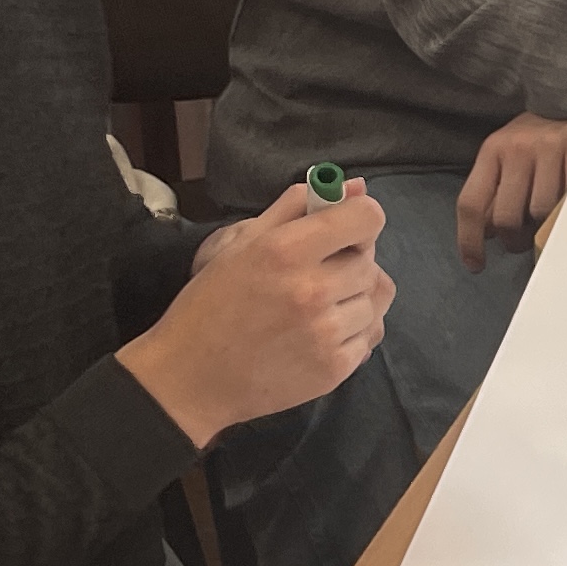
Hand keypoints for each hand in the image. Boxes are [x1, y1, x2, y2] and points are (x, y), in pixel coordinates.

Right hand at [121, 180, 393, 447]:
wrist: (191, 378)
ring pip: (375, 299)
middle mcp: (312, 289)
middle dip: (349, 263)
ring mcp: (326, 332)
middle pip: (370, 261)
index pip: (367, 218)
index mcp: (286, 250)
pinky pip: (369, 336)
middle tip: (313, 276)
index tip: (343, 231)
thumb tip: (356, 187)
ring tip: (314, 309)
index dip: (358, 220)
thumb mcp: (241, 245)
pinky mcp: (334, 368)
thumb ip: (298, 208)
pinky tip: (317, 335)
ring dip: (352, 300)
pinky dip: (351, 333)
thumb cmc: (211, 306)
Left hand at [456, 110, 566, 271]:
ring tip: (553, 219)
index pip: (471, 203)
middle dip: (514, 240)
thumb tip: (486, 233)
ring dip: (546, 226)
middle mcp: (517, 146)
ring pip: (541, 213)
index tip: (476, 265)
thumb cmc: (549, 135)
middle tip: (523, 242)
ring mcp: (550, 146)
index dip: (469, 241)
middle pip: (505, 217)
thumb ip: (497, 189)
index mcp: (493, 149)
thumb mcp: (513, 154)